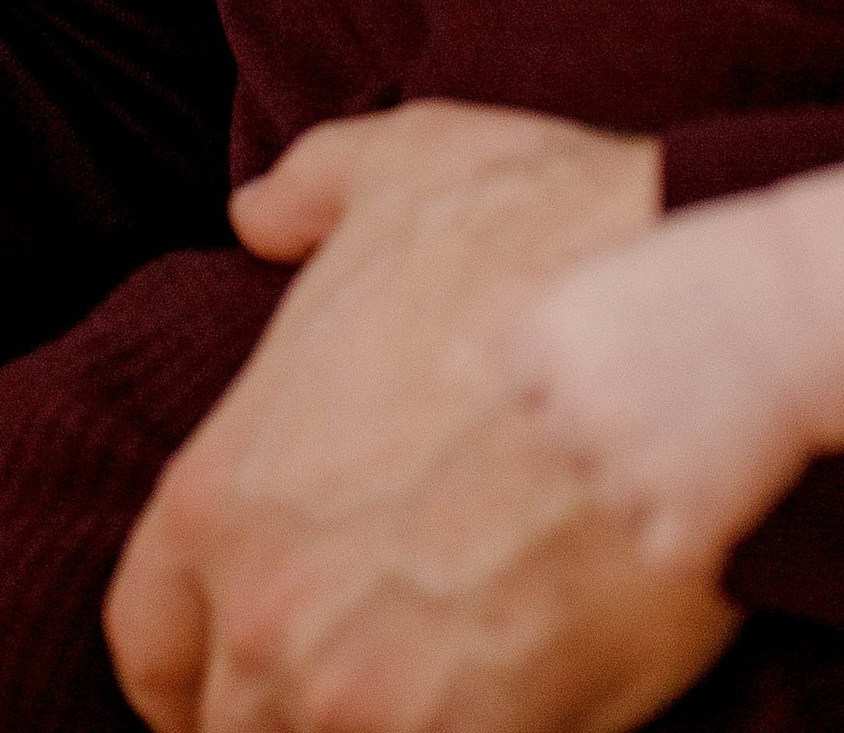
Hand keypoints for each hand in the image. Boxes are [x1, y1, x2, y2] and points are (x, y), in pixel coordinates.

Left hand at [108, 105, 735, 732]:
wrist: (695, 338)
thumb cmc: (549, 241)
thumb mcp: (400, 166)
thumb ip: (307, 195)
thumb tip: (257, 215)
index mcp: (221, 489)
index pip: (148, 641)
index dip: (189, 662)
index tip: (231, 669)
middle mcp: (269, 609)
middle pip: (229, 726)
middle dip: (276, 715)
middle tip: (355, 681)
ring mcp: (368, 698)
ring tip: (416, 699)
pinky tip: (496, 718)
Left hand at [511, 154, 843, 576]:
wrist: (808, 307)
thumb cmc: (721, 272)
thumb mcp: (616, 275)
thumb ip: (570, 334)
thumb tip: (530, 393)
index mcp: (543, 337)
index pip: (525, 390)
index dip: (576, 379)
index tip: (626, 361)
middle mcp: (573, 407)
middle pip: (569, 445)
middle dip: (614, 429)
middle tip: (681, 390)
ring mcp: (628, 468)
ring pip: (618, 499)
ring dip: (657, 480)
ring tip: (712, 423)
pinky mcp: (688, 516)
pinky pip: (669, 551)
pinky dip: (698, 534)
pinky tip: (729, 483)